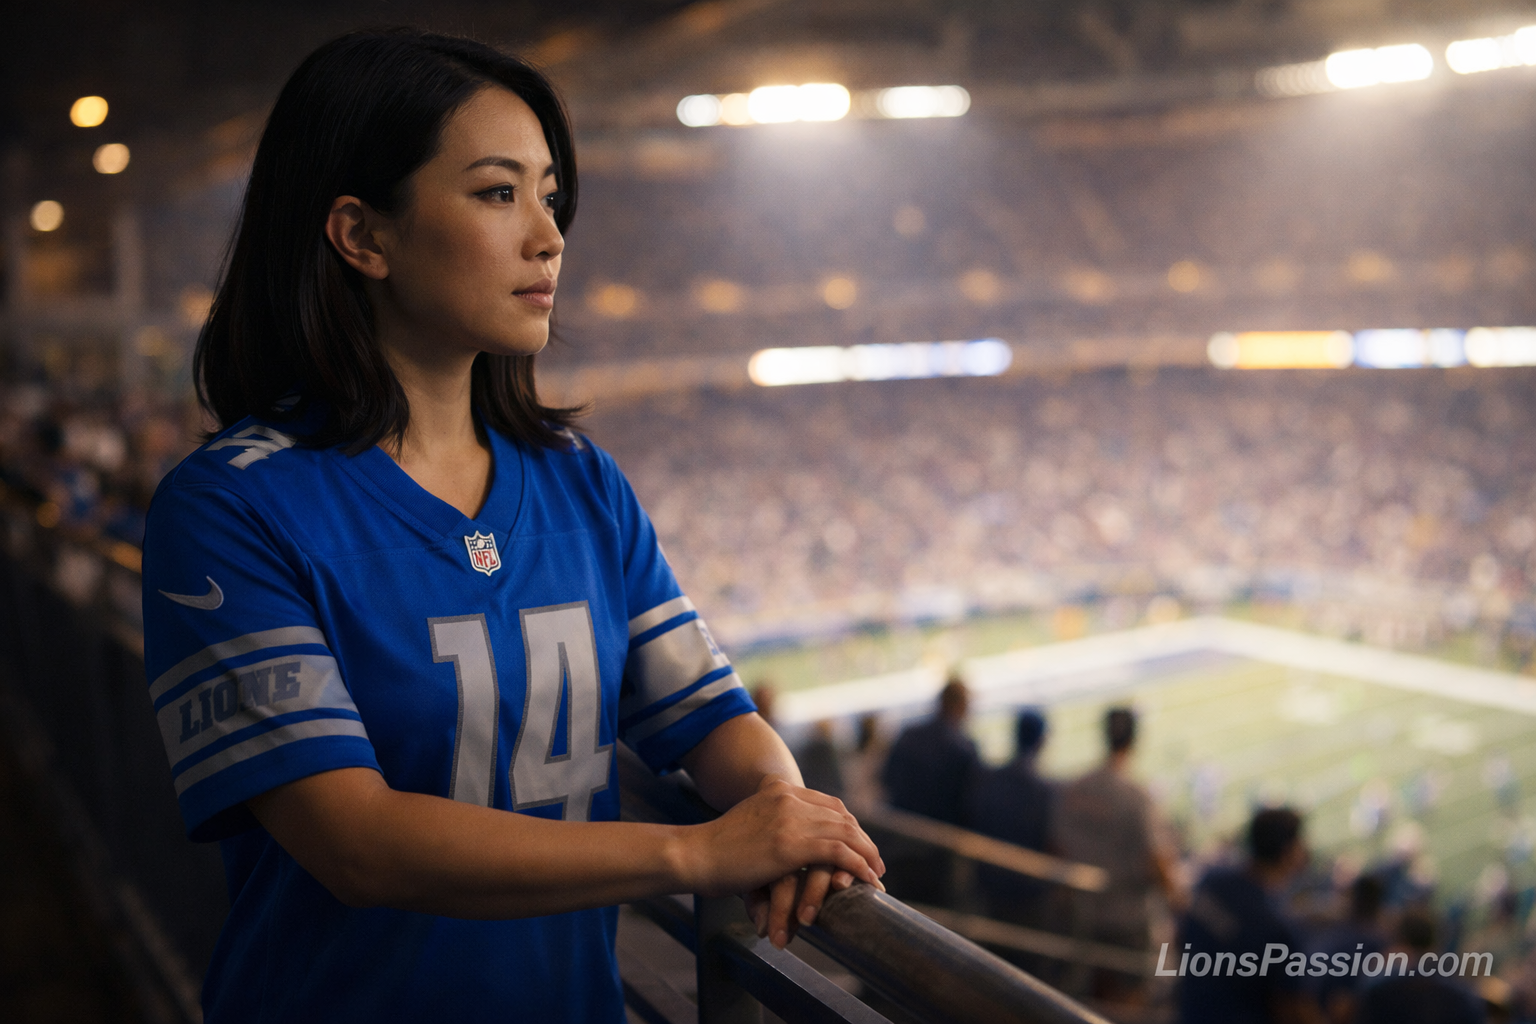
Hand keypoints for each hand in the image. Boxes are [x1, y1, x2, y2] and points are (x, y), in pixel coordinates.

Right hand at [681, 776, 883, 946]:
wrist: (694, 854)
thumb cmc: (715, 848)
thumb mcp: (749, 822)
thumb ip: (772, 823)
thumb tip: (788, 847)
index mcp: (778, 788)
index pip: (828, 803)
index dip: (849, 824)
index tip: (859, 844)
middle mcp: (788, 796)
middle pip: (841, 815)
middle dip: (862, 840)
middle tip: (874, 861)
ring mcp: (791, 818)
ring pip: (846, 832)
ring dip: (866, 854)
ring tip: (876, 874)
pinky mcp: (792, 843)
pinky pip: (839, 852)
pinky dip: (858, 865)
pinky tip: (865, 879)